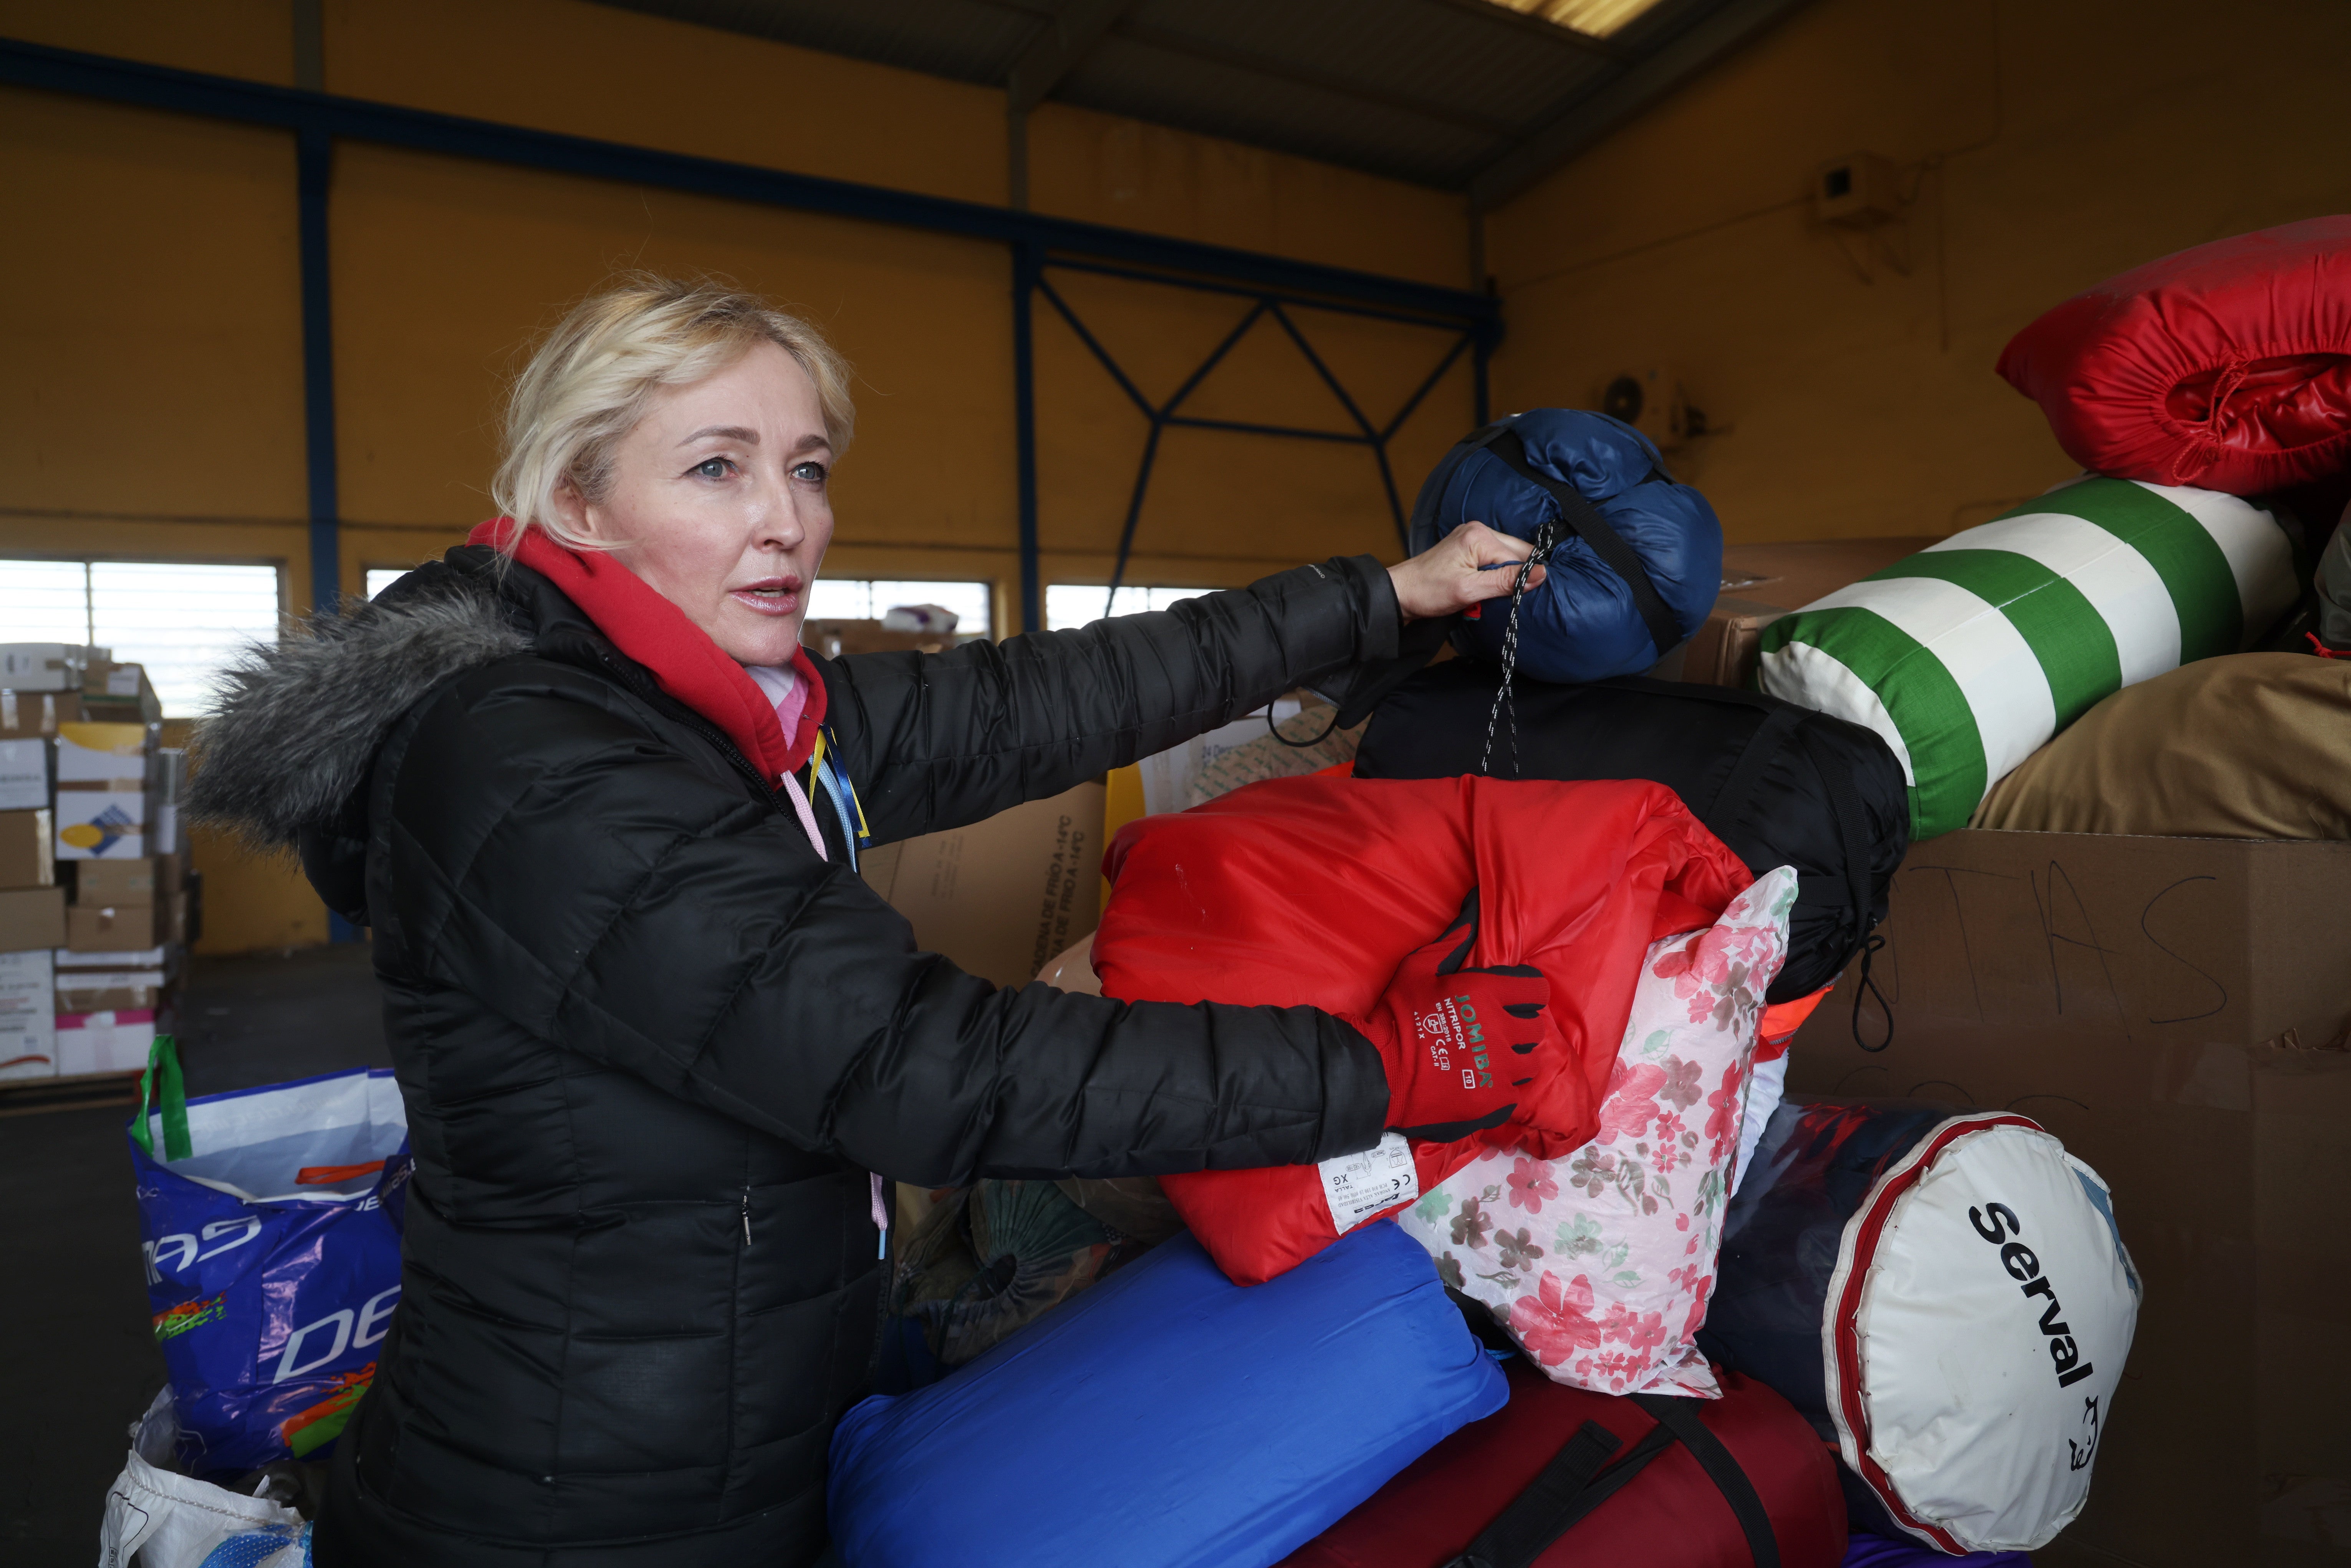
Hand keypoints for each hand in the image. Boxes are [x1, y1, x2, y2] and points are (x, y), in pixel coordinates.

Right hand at [1349, 890, 1555, 1142]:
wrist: (1379, 1072)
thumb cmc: (1396, 1017)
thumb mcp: (1415, 970)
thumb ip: (1447, 946)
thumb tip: (1470, 922)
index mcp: (1486, 994)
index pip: (1536, 989)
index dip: (1529, 992)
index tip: (1517, 999)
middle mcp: (1501, 1030)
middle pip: (1536, 1029)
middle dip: (1522, 1028)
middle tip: (1500, 1032)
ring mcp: (1500, 1069)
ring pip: (1530, 1064)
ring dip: (1516, 1061)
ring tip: (1494, 1062)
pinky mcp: (1494, 1100)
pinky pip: (1515, 1094)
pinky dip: (1502, 1090)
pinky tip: (1482, 1085)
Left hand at [1387, 521, 1546, 622]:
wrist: (1400, 593)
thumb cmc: (1428, 592)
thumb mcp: (1469, 590)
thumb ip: (1506, 581)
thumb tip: (1542, 574)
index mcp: (1480, 535)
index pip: (1520, 556)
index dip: (1523, 579)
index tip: (1518, 598)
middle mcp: (1479, 530)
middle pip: (1517, 552)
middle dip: (1516, 575)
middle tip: (1506, 596)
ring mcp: (1472, 538)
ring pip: (1507, 557)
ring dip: (1505, 577)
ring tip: (1494, 593)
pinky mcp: (1468, 548)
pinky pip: (1494, 559)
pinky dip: (1495, 575)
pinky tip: (1488, 587)